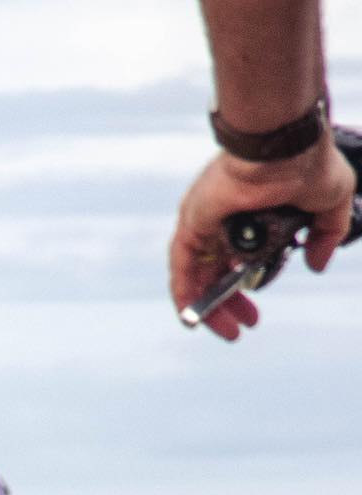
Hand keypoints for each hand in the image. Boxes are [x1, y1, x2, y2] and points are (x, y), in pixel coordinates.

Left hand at [169, 137, 355, 340]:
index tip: (256, 311)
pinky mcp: (191, 225)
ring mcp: (205, 223)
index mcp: (253, 215)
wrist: (282, 146)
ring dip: (210, 307)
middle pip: (217, 273)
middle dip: (230, 303)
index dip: (248, 287)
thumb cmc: (305, 162)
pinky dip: (185, 294)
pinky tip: (194, 318)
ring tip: (227, 330)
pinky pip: (182, 268)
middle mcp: (225, 221)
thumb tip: (317, 264)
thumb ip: (325, 234)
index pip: (241, 260)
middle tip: (246, 323)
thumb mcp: (329, 202)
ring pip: (199, 276)